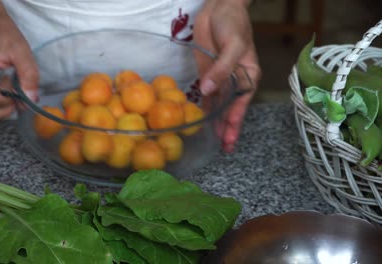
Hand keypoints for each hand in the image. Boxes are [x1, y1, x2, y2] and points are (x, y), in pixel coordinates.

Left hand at [194, 0, 260, 151]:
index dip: (235, 120)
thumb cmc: (233, 24)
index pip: (241, 102)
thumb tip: (209, 90)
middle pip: (231, 109)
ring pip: (219, 106)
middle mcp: (235, 81)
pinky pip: (207, 96)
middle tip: (224, 148)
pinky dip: (205, 109)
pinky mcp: (207, 75)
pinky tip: (202, 122)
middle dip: (228, 128)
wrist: (220, 8)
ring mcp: (220, 79)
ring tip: (214, 141)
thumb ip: (222, 68)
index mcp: (248, 75)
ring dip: (217, 123)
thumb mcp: (233, 45)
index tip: (230, 136)